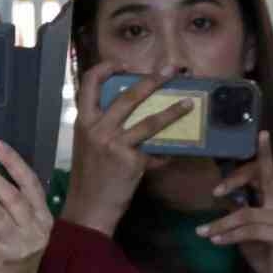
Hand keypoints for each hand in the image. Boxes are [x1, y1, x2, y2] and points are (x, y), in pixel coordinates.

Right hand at [61, 61, 193, 235]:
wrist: (89, 208)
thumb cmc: (91, 177)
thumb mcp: (89, 145)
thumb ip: (105, 127)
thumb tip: (138, 111)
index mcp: (83, 121)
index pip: (88, 83)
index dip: (106, 68)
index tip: (125, 64)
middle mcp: (96, 128)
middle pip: (128, 96)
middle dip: (153, 80)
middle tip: (171, 70)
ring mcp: (113, 143)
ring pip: (149, 120)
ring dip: (173, 111)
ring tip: (189, 103)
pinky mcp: (129, 160)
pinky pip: (155, 149)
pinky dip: (167, 150)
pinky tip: (177, 150)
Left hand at [195, 132, 272, 272]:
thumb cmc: (268, 256)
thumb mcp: (250, 232)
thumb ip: (241, 213)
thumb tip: (225, 198)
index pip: (269, 172)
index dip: (264, 154)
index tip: (262, 134)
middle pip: (263, 178)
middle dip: (236, 179)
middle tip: (215, 191)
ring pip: (247, 211)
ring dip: (222, 223)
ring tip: (204, 232)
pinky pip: (250, 229)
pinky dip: (229, 235)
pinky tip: (216, 241)